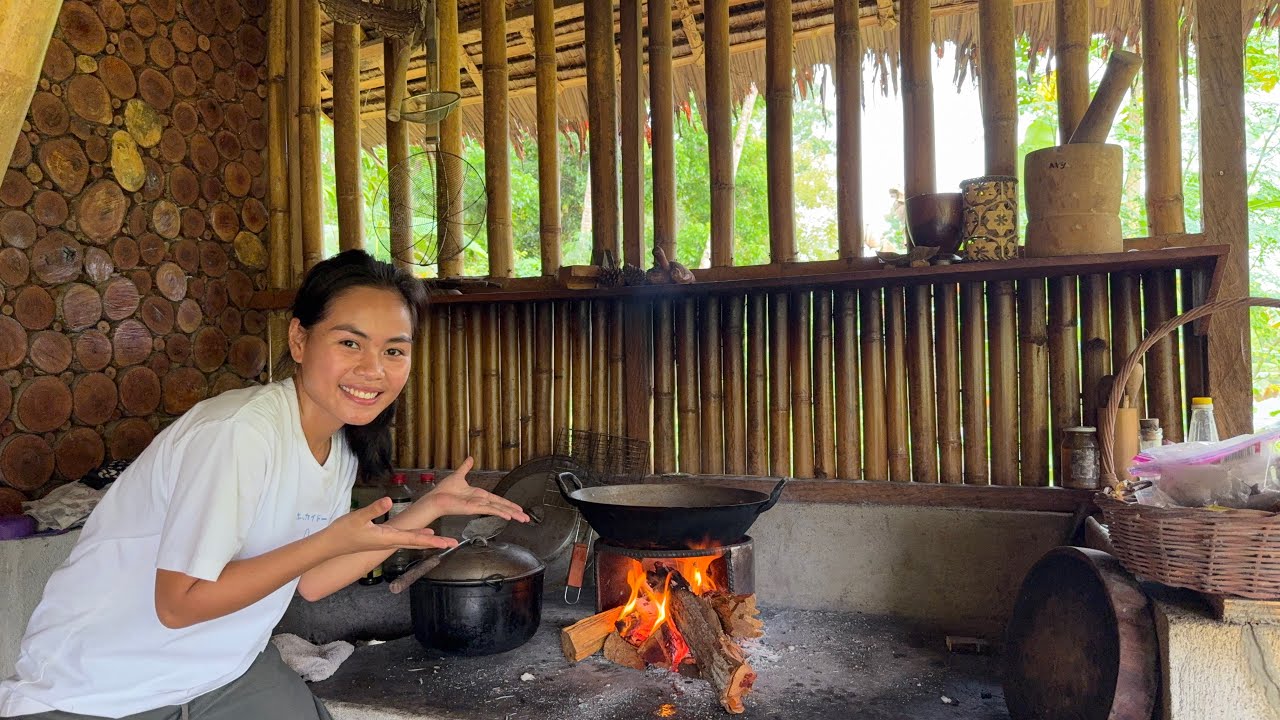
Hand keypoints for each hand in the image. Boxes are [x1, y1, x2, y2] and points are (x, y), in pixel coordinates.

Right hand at [321, 498, 457, 554]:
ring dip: (428, 540)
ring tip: (443, 540)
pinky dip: (417, 535)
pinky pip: (405, 538)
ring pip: (412, 541)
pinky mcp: (383, 539)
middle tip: (453, 543)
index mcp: (387, 537)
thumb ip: (374, 509)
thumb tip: (388, 500)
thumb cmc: (343, 532)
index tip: (445, 543)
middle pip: (418, 542)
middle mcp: (390, 542)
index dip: (431, 540)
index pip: (414, 539)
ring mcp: (387, 541)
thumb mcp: (358, 517)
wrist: (331, 545)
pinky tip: (423, 532)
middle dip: (436, 543)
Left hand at [421, 457, 529, 522]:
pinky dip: (500, 512)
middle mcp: (481, 501)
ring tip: (523, 519)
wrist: (435, 498)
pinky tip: (509, 516)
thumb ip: (465, 467)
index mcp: (479, 495)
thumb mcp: (458, 475)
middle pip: (502, 506)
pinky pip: (490, 510)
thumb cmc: (444, 490)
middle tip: (526, 518)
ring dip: (512, 513)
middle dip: (515, 511)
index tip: (518, 508)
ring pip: (499, 509)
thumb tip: (470, 458)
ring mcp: (478, 505)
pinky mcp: (474, 508)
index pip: (498, 500)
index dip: (509, 504)